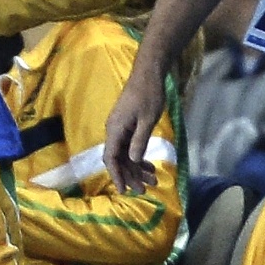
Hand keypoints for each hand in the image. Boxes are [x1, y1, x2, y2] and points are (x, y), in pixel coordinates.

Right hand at [104, 74, 166, 193]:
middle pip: (119, 159)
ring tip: (152, 180)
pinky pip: (131, 147)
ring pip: (126, 155)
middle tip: (144, 190)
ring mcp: (121, 129)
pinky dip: (140, 158)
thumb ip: (140, 141)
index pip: (111, 158)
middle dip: (130, 175)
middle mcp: (114, 131)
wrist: (148, 74)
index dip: (117, 175)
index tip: (124, 190)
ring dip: (137, 169)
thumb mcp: (147, 120)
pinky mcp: (128, 126)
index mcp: (115, 130)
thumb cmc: (149, 95)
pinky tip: (150, 167)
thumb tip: (134, 161)